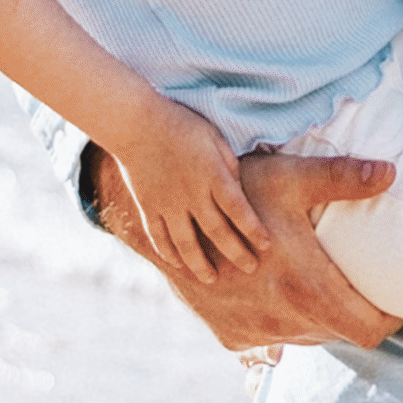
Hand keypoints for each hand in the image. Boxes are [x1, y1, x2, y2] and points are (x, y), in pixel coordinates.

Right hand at [100, 145, 402, 351]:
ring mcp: (256, 335)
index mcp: (308, 290)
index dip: (389, 320)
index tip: (395, 300)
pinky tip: (276, 290)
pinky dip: (281, 321)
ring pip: (307, 337)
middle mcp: (284, 322)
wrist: (170, 223)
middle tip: (359, 282)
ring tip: (316, 280)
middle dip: (355, 312)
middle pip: (341, 333)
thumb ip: (341, 177)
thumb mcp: (288, 177)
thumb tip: (391, 172)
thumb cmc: (234, 194)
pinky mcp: (232, 338)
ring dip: (318, 316)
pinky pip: (270, 341)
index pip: (370, 331)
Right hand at [105, 104, 272, 275]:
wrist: (136, 123)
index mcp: (212, 175)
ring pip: (185, 242)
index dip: (253, 229)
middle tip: (250, 269)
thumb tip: (241, 189)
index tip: (266, 245)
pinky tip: (178, 265)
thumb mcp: (215, 138)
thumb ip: (230, 166)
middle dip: (236, 253)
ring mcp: (168, 203)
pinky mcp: (148, 207)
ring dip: (199, 264)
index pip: (239, 209)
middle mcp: (191, 194)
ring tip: (211, 279)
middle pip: (217, 231)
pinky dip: (168, 253)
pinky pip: (158, 237)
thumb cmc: (182, 126)